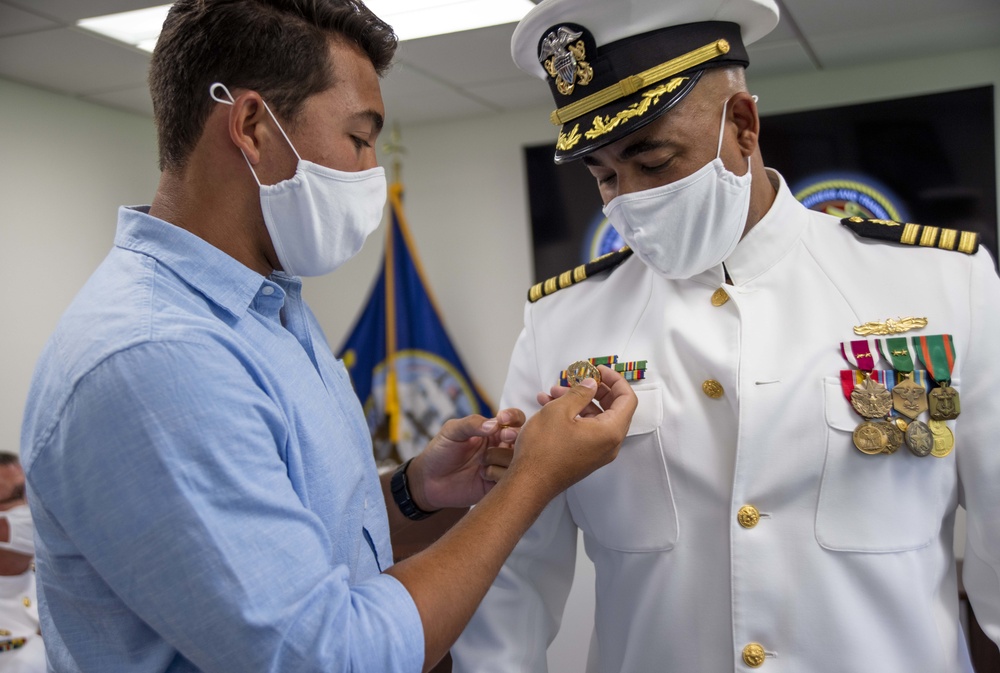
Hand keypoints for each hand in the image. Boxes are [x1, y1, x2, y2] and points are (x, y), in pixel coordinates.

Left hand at [407, 408, 525, 510]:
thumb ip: (472, 424)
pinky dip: (498, 475)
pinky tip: (483, 475)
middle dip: (514, 437)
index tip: (503, 418)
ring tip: (482, 463)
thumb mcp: (451, 431)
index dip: (513, 417)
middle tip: (503, 438)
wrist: (428, 482)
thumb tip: (495, 424)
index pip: (514, 420)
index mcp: (492, 431)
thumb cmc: (440, 452)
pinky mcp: (497, 485)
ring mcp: (500, 466)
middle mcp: (500, 448)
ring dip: (501, 458)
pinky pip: (510, 480)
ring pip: (518, 460)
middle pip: (523, 439)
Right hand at [510, 365, 636, 499]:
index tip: (599, 370)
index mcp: (610, 432)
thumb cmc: (543, 450)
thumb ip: (580, 392)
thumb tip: (592, 384)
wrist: (528, 483)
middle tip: (577, 378)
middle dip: (593, 389)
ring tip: (552, 392)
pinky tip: (549, 405)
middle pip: (613, 408)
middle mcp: (609, 444)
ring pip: (595, 418)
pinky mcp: (585, 457)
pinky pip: (586, 430)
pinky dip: (573, 415)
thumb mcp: (560, 410)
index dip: (615, 380)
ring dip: (577, 401)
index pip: (627, 399)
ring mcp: (598, 452)